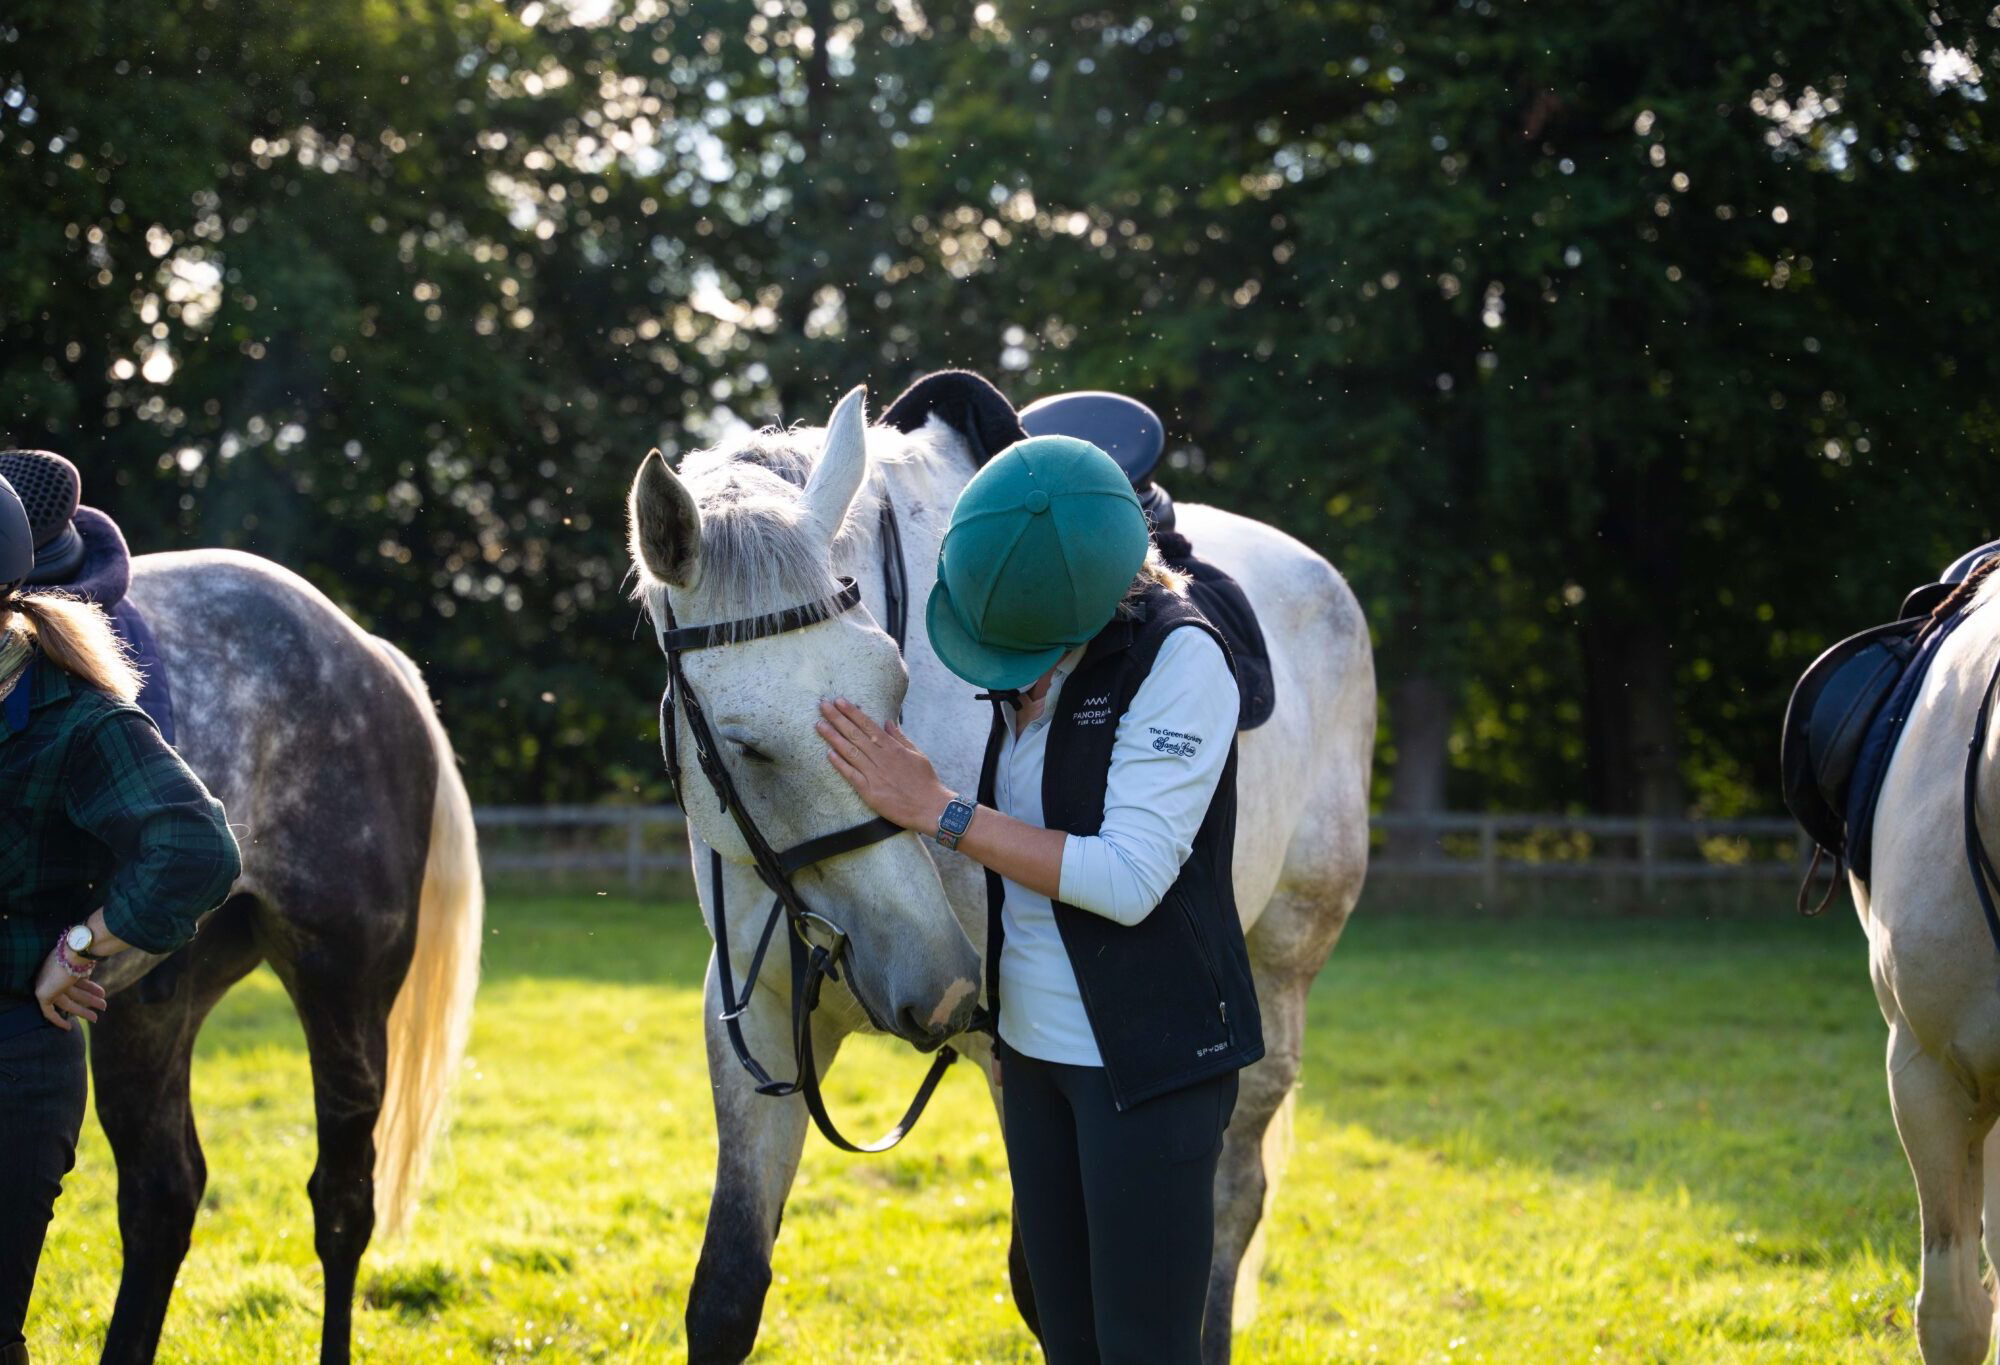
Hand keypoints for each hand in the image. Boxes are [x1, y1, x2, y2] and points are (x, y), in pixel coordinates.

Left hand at [35, 950, 106, 1029]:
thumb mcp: (91, 963)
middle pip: (74, 991)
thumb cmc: (86, 953)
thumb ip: (90, 971)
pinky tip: (68, 1027)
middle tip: (104, 1006)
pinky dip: (58, 1020)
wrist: (75, 951)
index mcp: (65, 964)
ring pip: (66, 1002)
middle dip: (90, 1000)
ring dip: (82, 1010)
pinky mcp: (42, 994)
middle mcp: (55, 973)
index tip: (101, 993)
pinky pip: (49, 1011)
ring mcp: (48, 983)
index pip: (78, 980)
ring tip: (97, 1018)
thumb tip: (99, 981)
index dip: (90, 988)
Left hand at [817, 698, 952, 831]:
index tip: (839, 701)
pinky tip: (828, 753)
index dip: (852, 712)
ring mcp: (874, 775)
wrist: (930, 807)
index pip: (868, 725)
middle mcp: (882, 758)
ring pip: (850, 752)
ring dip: (833, 737)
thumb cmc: (925, 781)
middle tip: (823, 706)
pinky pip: (851, 775)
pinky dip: (840, 764)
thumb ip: (900, 738)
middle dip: (838, 718)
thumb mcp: (917, 754)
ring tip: (820, 725)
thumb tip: (887, 722)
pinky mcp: (870, 792)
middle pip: (855, 735)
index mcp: (893, 748)